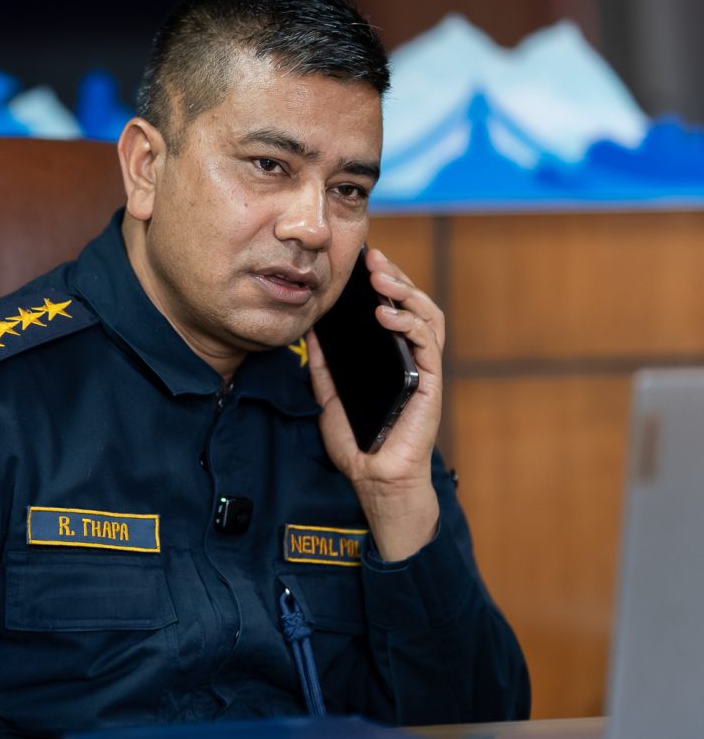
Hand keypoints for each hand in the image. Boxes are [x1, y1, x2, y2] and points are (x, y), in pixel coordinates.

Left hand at [307, 248, 442, 561]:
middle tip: (373, 260)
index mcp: (391, 355)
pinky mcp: (429, 384)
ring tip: (381, 279)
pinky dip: (410, 324)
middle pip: (414, 304)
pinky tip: (387, 314)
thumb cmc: (357, 441)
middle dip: (395, 277)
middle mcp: (411, 357)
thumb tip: (310, 329)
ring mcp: (423, 369)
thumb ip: (322, 365)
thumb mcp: (329, 395)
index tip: (363, 261)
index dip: (384, 281)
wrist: (373, 479)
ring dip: (406, 293)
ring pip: (428, 316)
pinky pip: (428, 344)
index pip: (394, 308)